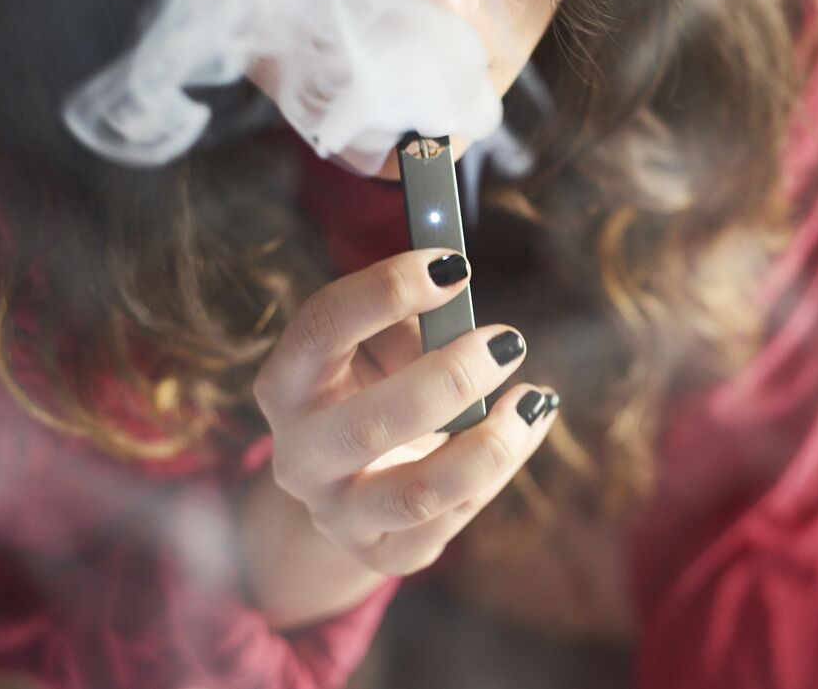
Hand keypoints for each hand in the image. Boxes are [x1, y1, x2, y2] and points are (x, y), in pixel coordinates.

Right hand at [252, 248, 558, 576]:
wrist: (348, 486)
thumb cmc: (374, 391)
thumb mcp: (379, 349)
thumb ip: (415, 321)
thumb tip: (460, 284)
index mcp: (287, 385)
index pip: (321, 328)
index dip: (386, 290)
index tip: (456, 265)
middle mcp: (299, 456)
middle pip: (370, 423)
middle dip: (450, 378)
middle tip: (507, 342)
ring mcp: (337, 514)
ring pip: (418, 492)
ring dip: (489, 443)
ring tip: (531, 398)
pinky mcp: (382, 552)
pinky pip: (452, 519)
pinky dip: (502, 469)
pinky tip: (526, 427)